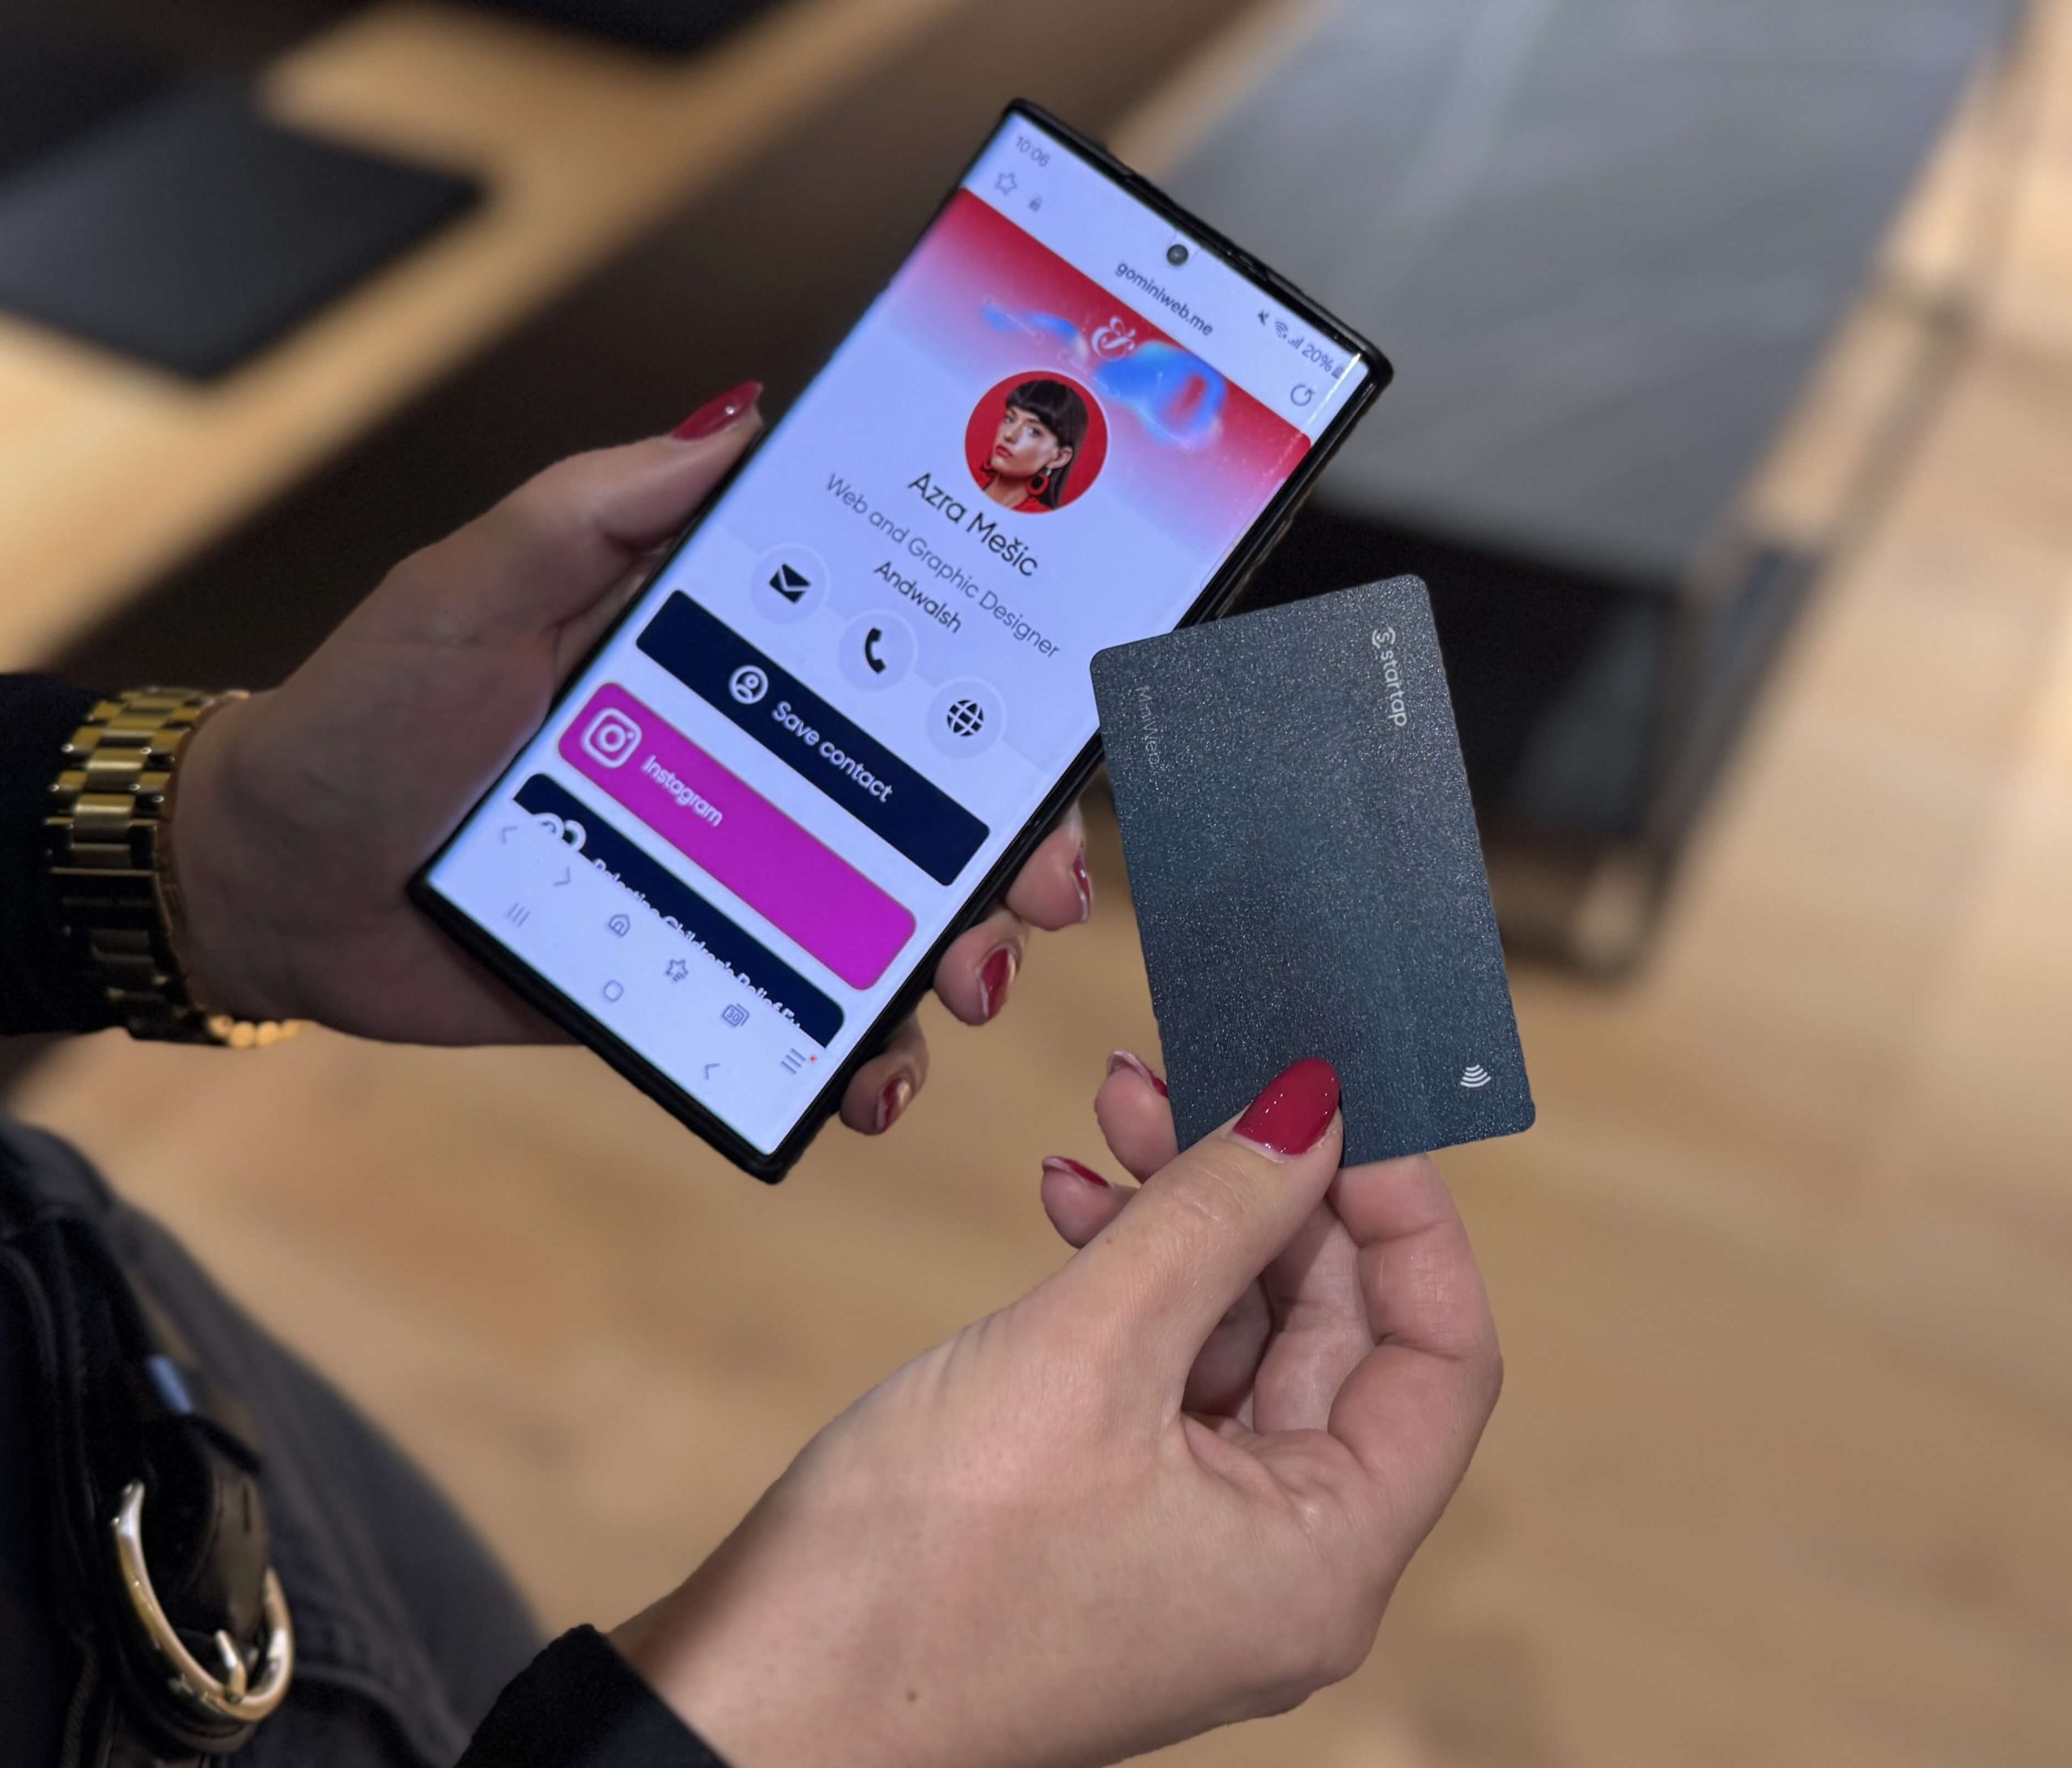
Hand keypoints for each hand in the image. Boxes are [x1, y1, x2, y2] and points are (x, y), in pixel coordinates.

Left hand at [169, 388, 1091, 1131]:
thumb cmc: (366, 712)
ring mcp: (729, 881)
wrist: (273, 883)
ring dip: (957, 961)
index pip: (892, 667)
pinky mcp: (692, 978)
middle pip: (924, 807)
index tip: (1056, 728)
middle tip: (1039, 893)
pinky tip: (873, 1086)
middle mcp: (750, 770)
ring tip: (964, 991)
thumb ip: (601, 506)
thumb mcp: (478, 583)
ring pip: (887, 924)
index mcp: (725, 663)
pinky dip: (858, 1063)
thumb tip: (743, 416)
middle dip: (1011, 852)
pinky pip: (800, 1022)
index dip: (992, 696)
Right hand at [615, 1056, 1499, 1767]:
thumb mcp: (1086, 1352)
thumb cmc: (917, 1577)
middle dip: (1265, 1188)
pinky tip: (1071, 1205)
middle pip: (1333, 1331)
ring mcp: (1194, 1542)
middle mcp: (1282, 1559)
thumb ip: (1214, 1215)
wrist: (755, 1704)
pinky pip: (1162, 1370)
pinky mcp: (1112, 1516)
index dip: (1401, 1211)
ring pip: (1238, 1336)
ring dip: (1187, 1215)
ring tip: (1114, 1113)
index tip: (1333, 1098)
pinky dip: (1130, 1276)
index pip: (1441, 1353)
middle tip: (1189, 1076)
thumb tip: (1313, 1105)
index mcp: (1326, 1556)